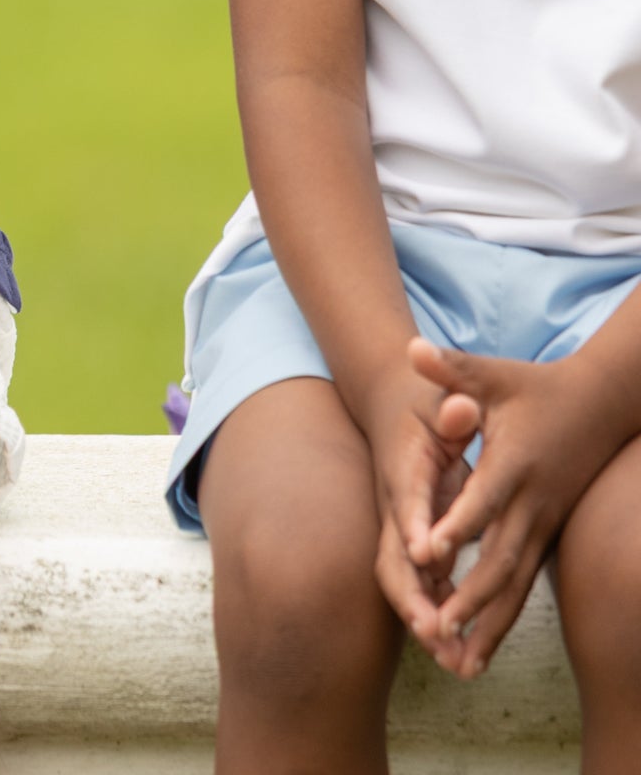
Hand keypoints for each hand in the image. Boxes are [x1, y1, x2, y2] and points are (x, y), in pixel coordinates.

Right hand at [362, 367, 475, 665]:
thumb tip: (463, 408)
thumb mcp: (441, 397)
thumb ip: (452, 407)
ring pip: (403, 579)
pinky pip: (421, 584)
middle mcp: (396, 503)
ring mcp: (401, 526)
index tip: (424, 553)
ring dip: (423, 619)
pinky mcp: (413, 540)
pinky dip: (436, 616)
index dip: (413, 523)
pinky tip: (461, 652)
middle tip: (433, 631)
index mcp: (405, 467)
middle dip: (411, 595)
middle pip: (392, 554)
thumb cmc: (426, 401)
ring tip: (453, 661)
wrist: (392, 403)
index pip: (406, 498)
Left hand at [395, 335, 625, 678]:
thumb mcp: (491, 372)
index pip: (485, 498)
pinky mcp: (546, 538)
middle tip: (435, 630)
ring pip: (516, 585)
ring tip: (458, 664)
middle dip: (469, 595)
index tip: (428, 552)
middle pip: (501, 557)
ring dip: (488, 624)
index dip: (458, 524)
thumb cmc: (533, 386)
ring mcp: (544, 525)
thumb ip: (450, 367)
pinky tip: (478, 653)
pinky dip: (502, 620)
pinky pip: (523, 588)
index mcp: (514, 463)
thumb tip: (412, 347)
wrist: (599, 405)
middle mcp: (532, 502)